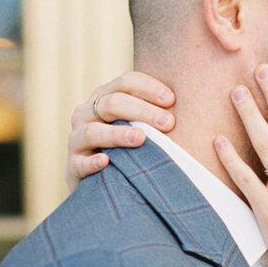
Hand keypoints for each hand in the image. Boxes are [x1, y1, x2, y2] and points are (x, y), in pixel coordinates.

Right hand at [66, 72, 175, 188]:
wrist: (101, 183)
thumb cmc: (130, 150)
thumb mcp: (140, 126)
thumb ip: (156, 114)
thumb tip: (195, 101)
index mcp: (104, 98)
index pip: (125, 83)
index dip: (148, 87)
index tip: (171, 99)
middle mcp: (86, 114)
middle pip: (111, 103)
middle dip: (141, 111)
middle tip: (168, 123)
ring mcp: (77, 140)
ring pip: (92, 131)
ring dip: (117, 134)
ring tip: (140, 138)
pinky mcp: (73, 167)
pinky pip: (80, 163)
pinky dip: (92, 161)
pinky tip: (106, 161)